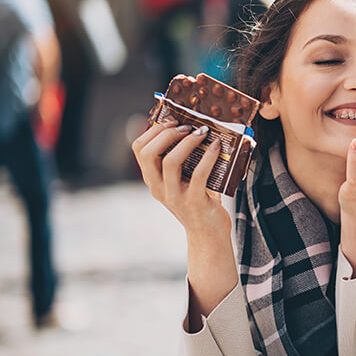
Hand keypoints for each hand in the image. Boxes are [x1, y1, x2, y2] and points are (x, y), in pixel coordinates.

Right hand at [130, 118, 228, 236]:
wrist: (208, 234)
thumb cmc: (199, 202)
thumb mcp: (183, 181)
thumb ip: (184, 161)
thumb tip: (197, 128)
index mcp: (153, 180)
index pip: (138, 149)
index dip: (153, 131)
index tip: (171, 121)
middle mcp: (158, 188)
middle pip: (149, 153)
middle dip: (167, 134)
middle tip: (186, 126)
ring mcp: (174, 196)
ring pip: (170, 162)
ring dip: (187, 142)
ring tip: (201, 133)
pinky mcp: (194, 201)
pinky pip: (199, 174)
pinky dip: (209, 157)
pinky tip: (217, 147)